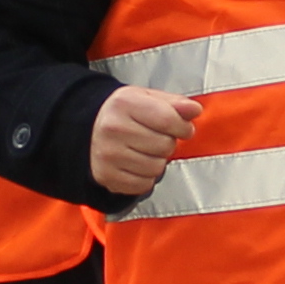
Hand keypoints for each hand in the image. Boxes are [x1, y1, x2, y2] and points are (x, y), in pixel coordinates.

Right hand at [87, 85, 199, 200]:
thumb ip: (175, 103)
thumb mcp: (148, 98)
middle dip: (167, 143)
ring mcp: (108, 154)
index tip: (182, 128)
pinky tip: (138, 164)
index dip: (183, 127)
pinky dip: (146, 177)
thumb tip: (194, 110)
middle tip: (156, 138)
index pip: (168, 119)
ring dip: (158, 161)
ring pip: (156, 168)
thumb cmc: (125, 113)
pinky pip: (144, 185)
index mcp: (125, 103)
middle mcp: (113, 128)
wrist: (90, 129)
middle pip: (164, 145)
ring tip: (146, 151)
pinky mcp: (107, 176)